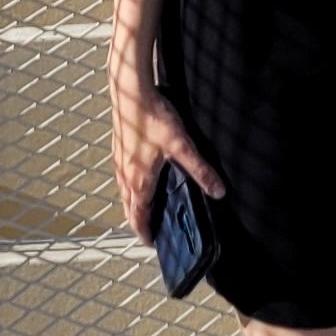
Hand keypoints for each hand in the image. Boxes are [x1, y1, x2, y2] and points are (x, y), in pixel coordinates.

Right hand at [111, 64, 223, 237]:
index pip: (139, 217)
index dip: (145, 233)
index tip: (153, 243)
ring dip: (133, 205)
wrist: (130, 93)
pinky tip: (140, 178)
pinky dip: (129, 189)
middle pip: (129, 209)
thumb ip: (200, 169)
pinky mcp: (118, 149)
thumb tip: (218, 190)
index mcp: (139, 181)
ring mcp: (119, 163)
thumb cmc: (153, 117)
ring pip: (123, 193)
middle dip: (139, 222)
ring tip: (147, 208)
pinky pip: (122, 178)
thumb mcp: (182, 144)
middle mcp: (125, 176)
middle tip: (151, 230)